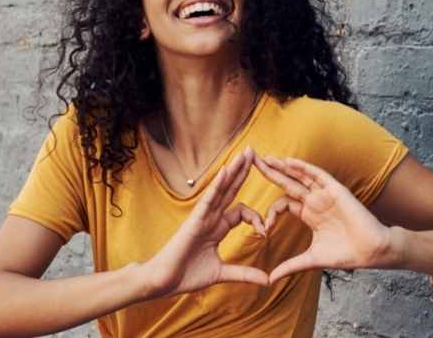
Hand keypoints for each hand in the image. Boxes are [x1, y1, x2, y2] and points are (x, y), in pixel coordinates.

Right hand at [141, 147, 268, 298]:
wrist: (165, 282)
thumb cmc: (187, 275)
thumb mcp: (222, 273)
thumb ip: (244, 273)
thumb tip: (267, 280)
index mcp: (217, 227)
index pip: (242, 211)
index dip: (257, 218)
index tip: (265, 233)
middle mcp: (211, 217)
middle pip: (231, 189)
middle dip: (243, 171)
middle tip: (255, 151)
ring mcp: (202, 216)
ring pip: (222, 188)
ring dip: (234, 170)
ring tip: (247, 152)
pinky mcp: (194, 219)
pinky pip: (208, 198)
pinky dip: (217, 184)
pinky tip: (226, 170)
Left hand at [254, 155, 396, 283]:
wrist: (371, 251)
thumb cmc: (346, 254)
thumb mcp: (311, 260)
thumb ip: (290, 266)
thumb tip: (270, 280)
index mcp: (308, 214)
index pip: (283, 204)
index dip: (270, 213)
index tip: (264, 230)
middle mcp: (315, 201)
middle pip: (287, 183)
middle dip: (269, 173)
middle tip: (250, 161)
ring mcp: (325, 194)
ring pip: (300, 175)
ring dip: (283, 166)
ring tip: (265, 158)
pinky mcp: (335, 190)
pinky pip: (317, 174)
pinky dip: (303, 167)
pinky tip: (287, 162)